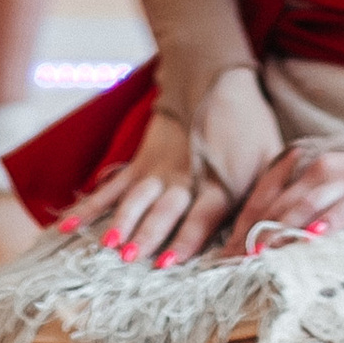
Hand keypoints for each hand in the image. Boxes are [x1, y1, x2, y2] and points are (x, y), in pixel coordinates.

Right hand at [60, 66, 281, 265]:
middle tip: (130, 258)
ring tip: (106, 246)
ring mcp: (158, 171)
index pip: (204, 214)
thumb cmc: (248, 127)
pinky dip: (89, 207)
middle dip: (148, 234)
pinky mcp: (140, 164)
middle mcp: (186, 178)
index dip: (188, 238)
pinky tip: (68, 226)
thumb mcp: (271, 157)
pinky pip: (112, 187)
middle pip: (165, 209)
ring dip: (121, 221)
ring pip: (136, 198)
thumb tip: (275, 235)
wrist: (215, 79)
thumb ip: (271, 194)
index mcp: (220, 181)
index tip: (170, 263)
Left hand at [226, 141, 343, 252]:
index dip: (242, 227)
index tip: (224, 259)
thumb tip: (255, 247)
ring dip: (283, 230)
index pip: (263, 196)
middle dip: (255, 236)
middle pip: (279, 203)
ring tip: (264, 255)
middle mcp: (322, 165)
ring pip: (307, 203)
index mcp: (303, 164)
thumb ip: (296, 209)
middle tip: (236, 267)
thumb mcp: (326, 191)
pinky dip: (331, 221)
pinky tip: (316, 237)